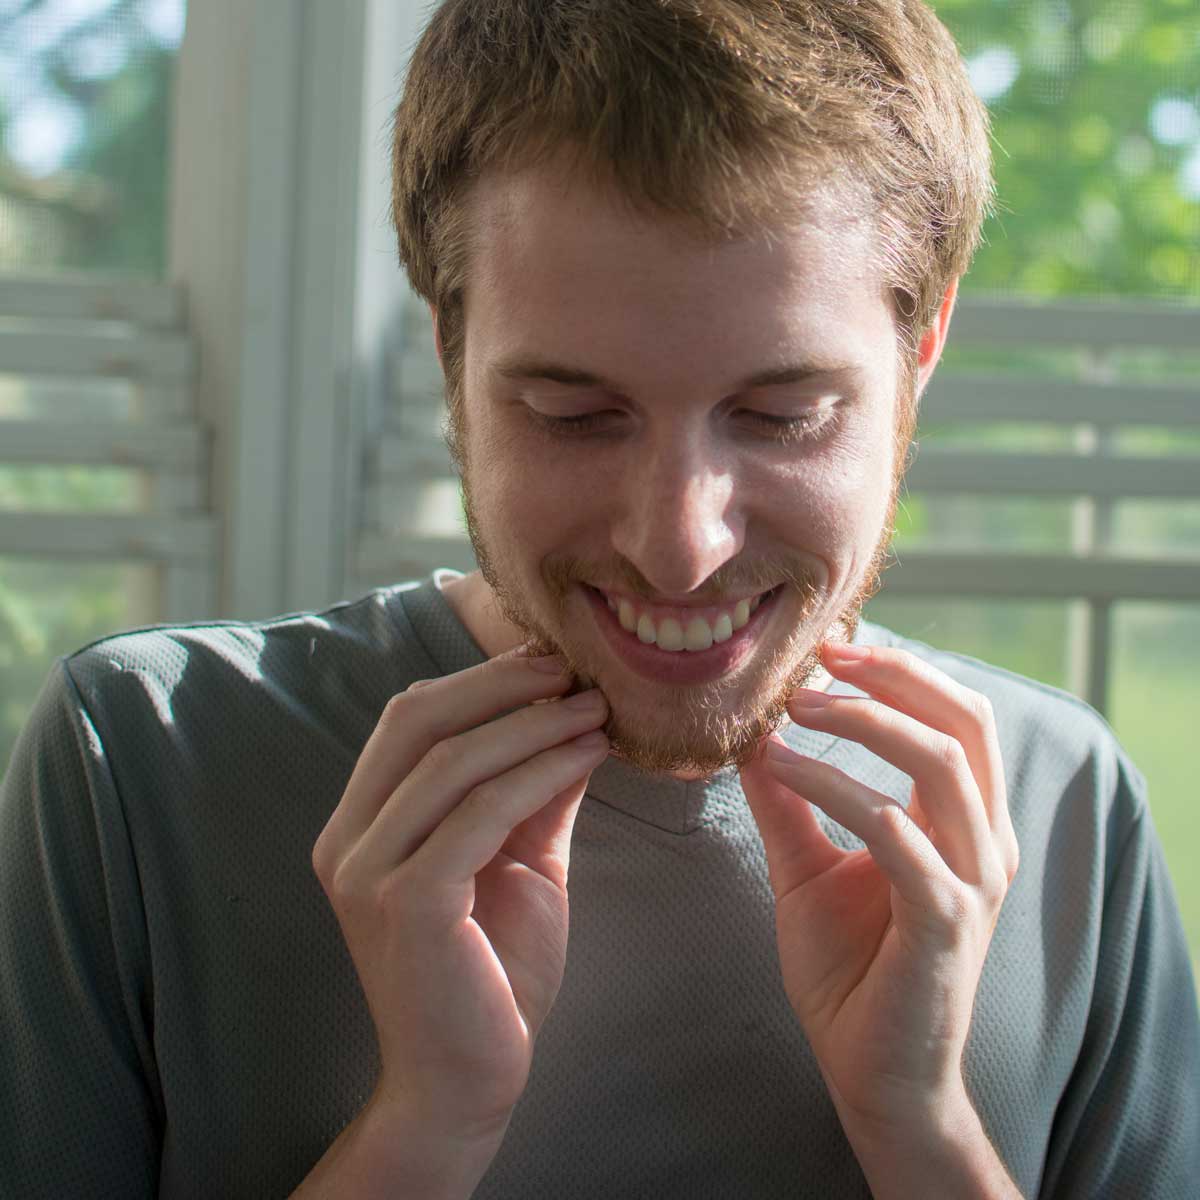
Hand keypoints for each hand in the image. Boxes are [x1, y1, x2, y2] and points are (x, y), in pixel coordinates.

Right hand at [310, 648, 609, 1141]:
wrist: (468, 1079)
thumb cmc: (492, 970)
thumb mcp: (517, 860)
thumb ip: (533, 792)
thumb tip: (575, 717)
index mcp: (360, 825)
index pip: (408, 720)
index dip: (479, 681)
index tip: (549, 662)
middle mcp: (348, 841)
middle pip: (418, 721)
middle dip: (501, 685)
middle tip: (572, 671)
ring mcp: (368, 871)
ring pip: (453, 762)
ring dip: (533, 724)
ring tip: (595, 707)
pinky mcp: (406, 902)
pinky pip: (480, 811)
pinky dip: (540, 771)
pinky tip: (588, 754)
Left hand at [739, 642, 1019, 1144]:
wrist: (871, 1071)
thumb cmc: (849, 969)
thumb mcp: (807, 870)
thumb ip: (789, 804)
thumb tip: (753, 738)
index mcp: (965, 825)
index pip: (958, 720)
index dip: (902, 673)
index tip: (831, 648)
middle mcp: (986, 844)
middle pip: (966, 723)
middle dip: (894, 677)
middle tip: (821, 659)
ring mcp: (973, 881)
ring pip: (940, 764)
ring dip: (861, 722)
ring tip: (791, 710)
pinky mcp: (946, 920)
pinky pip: (895, 830)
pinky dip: (836, 786)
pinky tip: (783, 769)